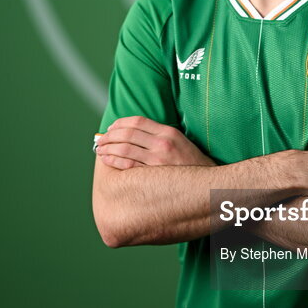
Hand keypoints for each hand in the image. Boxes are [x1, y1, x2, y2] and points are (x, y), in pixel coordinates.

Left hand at [95, 116, 216, 169]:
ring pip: (124, 149)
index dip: (120, 123)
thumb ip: (160, 136)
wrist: (207, 186)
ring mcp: (158, 160)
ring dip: (108, 148)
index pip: (138, 121)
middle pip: (128, 133)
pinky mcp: (153, 176)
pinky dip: (114, 160)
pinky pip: (128, 165)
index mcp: (169, 132)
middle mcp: (162, 143)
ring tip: (100, 150)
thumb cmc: (192, 165)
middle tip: (100, 140)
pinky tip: (107, 160)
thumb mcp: (181, 143)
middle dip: (110, 136)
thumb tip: (134, 134)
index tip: (111, 128)